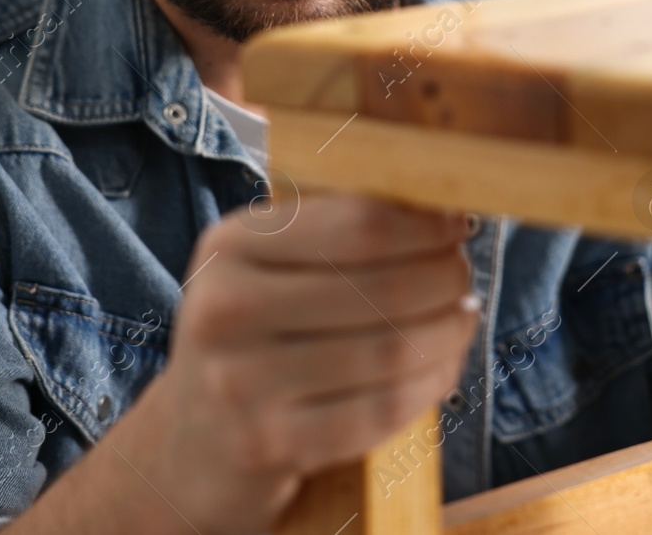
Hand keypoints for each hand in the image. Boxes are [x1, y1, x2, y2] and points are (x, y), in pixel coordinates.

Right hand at [128, 194, 480, 534]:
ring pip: (389, 351)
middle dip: (445, 278)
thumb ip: (336, 230)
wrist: (188, 442)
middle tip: (464, 277)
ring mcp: (241, 382)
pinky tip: (441, 368)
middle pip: (383, 288)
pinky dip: (427, 386)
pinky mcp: (268, 444)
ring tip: (462, 320)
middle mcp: (226, 309)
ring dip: (448, 334)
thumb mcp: (265, 266)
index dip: (425, 225)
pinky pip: (379, 411)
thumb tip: (441, 206)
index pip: (358, 224)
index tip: (456, 224)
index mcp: (230, 245)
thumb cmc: (252, 337)